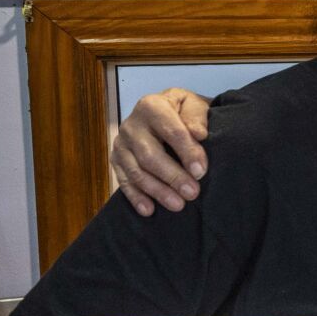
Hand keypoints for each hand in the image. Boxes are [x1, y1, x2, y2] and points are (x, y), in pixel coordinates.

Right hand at [111, 89, 211, 215]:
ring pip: (136, 172)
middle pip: (150, 155)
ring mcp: (121, 144)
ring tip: (178, 205)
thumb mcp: (194, 105)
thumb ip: (197, 117)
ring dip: (157, 191)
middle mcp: (131, 125)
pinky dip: (136, 197)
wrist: (166, 111)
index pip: (171, 132)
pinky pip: (124, 181)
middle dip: (172, 177)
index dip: (187, 152)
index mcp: (152, 106)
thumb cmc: (184, 111)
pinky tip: (149, 210)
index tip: (201, 172)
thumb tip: (199, 134)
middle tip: (192, 194)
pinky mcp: (116, 159)